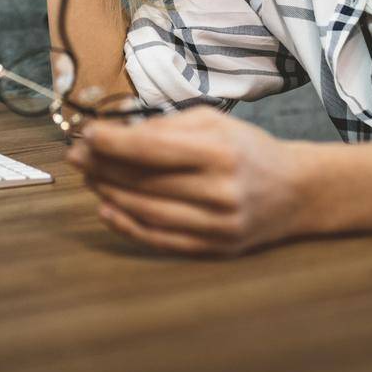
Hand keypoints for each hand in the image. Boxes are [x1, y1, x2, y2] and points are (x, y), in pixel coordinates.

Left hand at [66, 107, 312, 256]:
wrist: (295, 191)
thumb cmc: (247, 149)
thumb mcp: (214, 123)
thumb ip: (166, 127)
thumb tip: (116, 137)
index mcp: (220, 152)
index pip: (152, 149)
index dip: (112, 143)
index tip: (86, 134)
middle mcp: (219, 191)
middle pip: (144, 181)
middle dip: (103, 166)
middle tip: (76, 155)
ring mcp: (217, 224)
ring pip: (147, 211)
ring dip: (109, 193)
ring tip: (89, 177)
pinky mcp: (214, 248)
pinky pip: (160, 239)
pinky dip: (127, 226)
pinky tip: (106, 209)